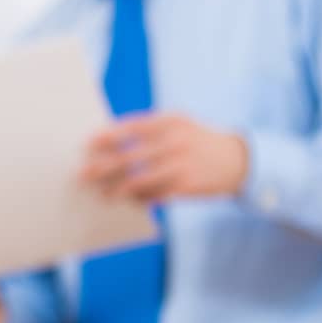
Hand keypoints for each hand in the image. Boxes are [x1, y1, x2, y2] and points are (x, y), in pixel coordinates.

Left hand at [81, 112, 248, 202]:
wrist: (238, 160)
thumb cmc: (197, 141)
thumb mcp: (180, 125)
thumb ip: (150, 129)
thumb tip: (109, 139)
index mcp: (172, 121)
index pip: (132, 127)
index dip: (108, 136)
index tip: (88, 144)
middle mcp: (176, 142)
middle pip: (130, 156)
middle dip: (103, 167)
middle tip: (83, 175)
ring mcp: (182, 165)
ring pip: (139, 179)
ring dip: (117, 188)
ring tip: (103, 194)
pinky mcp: (187, 186)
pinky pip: (155, 195)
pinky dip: (138, 199)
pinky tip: (127, 201)